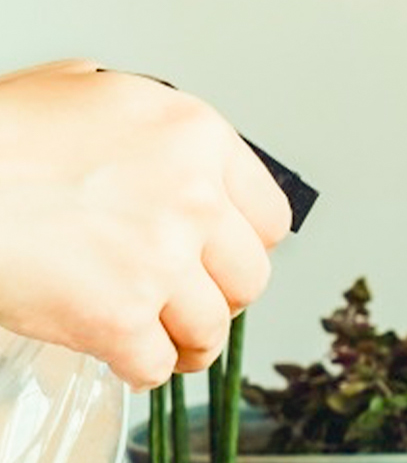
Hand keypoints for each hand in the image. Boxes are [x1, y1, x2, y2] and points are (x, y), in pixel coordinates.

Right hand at [0, 60, 291, 385]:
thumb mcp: (80, 91)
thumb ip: (140, 121)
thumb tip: (165, 143)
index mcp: (195, 135)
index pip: (269, 215)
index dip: (246, 247)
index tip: (226, 261)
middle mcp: (193, 197)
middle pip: (249, 279)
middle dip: (221, 299)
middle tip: (190, 305)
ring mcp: (159, 261)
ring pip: (209, 330)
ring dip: (187, 344)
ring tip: (164, 343)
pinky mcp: (118, 317)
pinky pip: (154, 364)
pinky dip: (140, 370)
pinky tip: (123, 360)